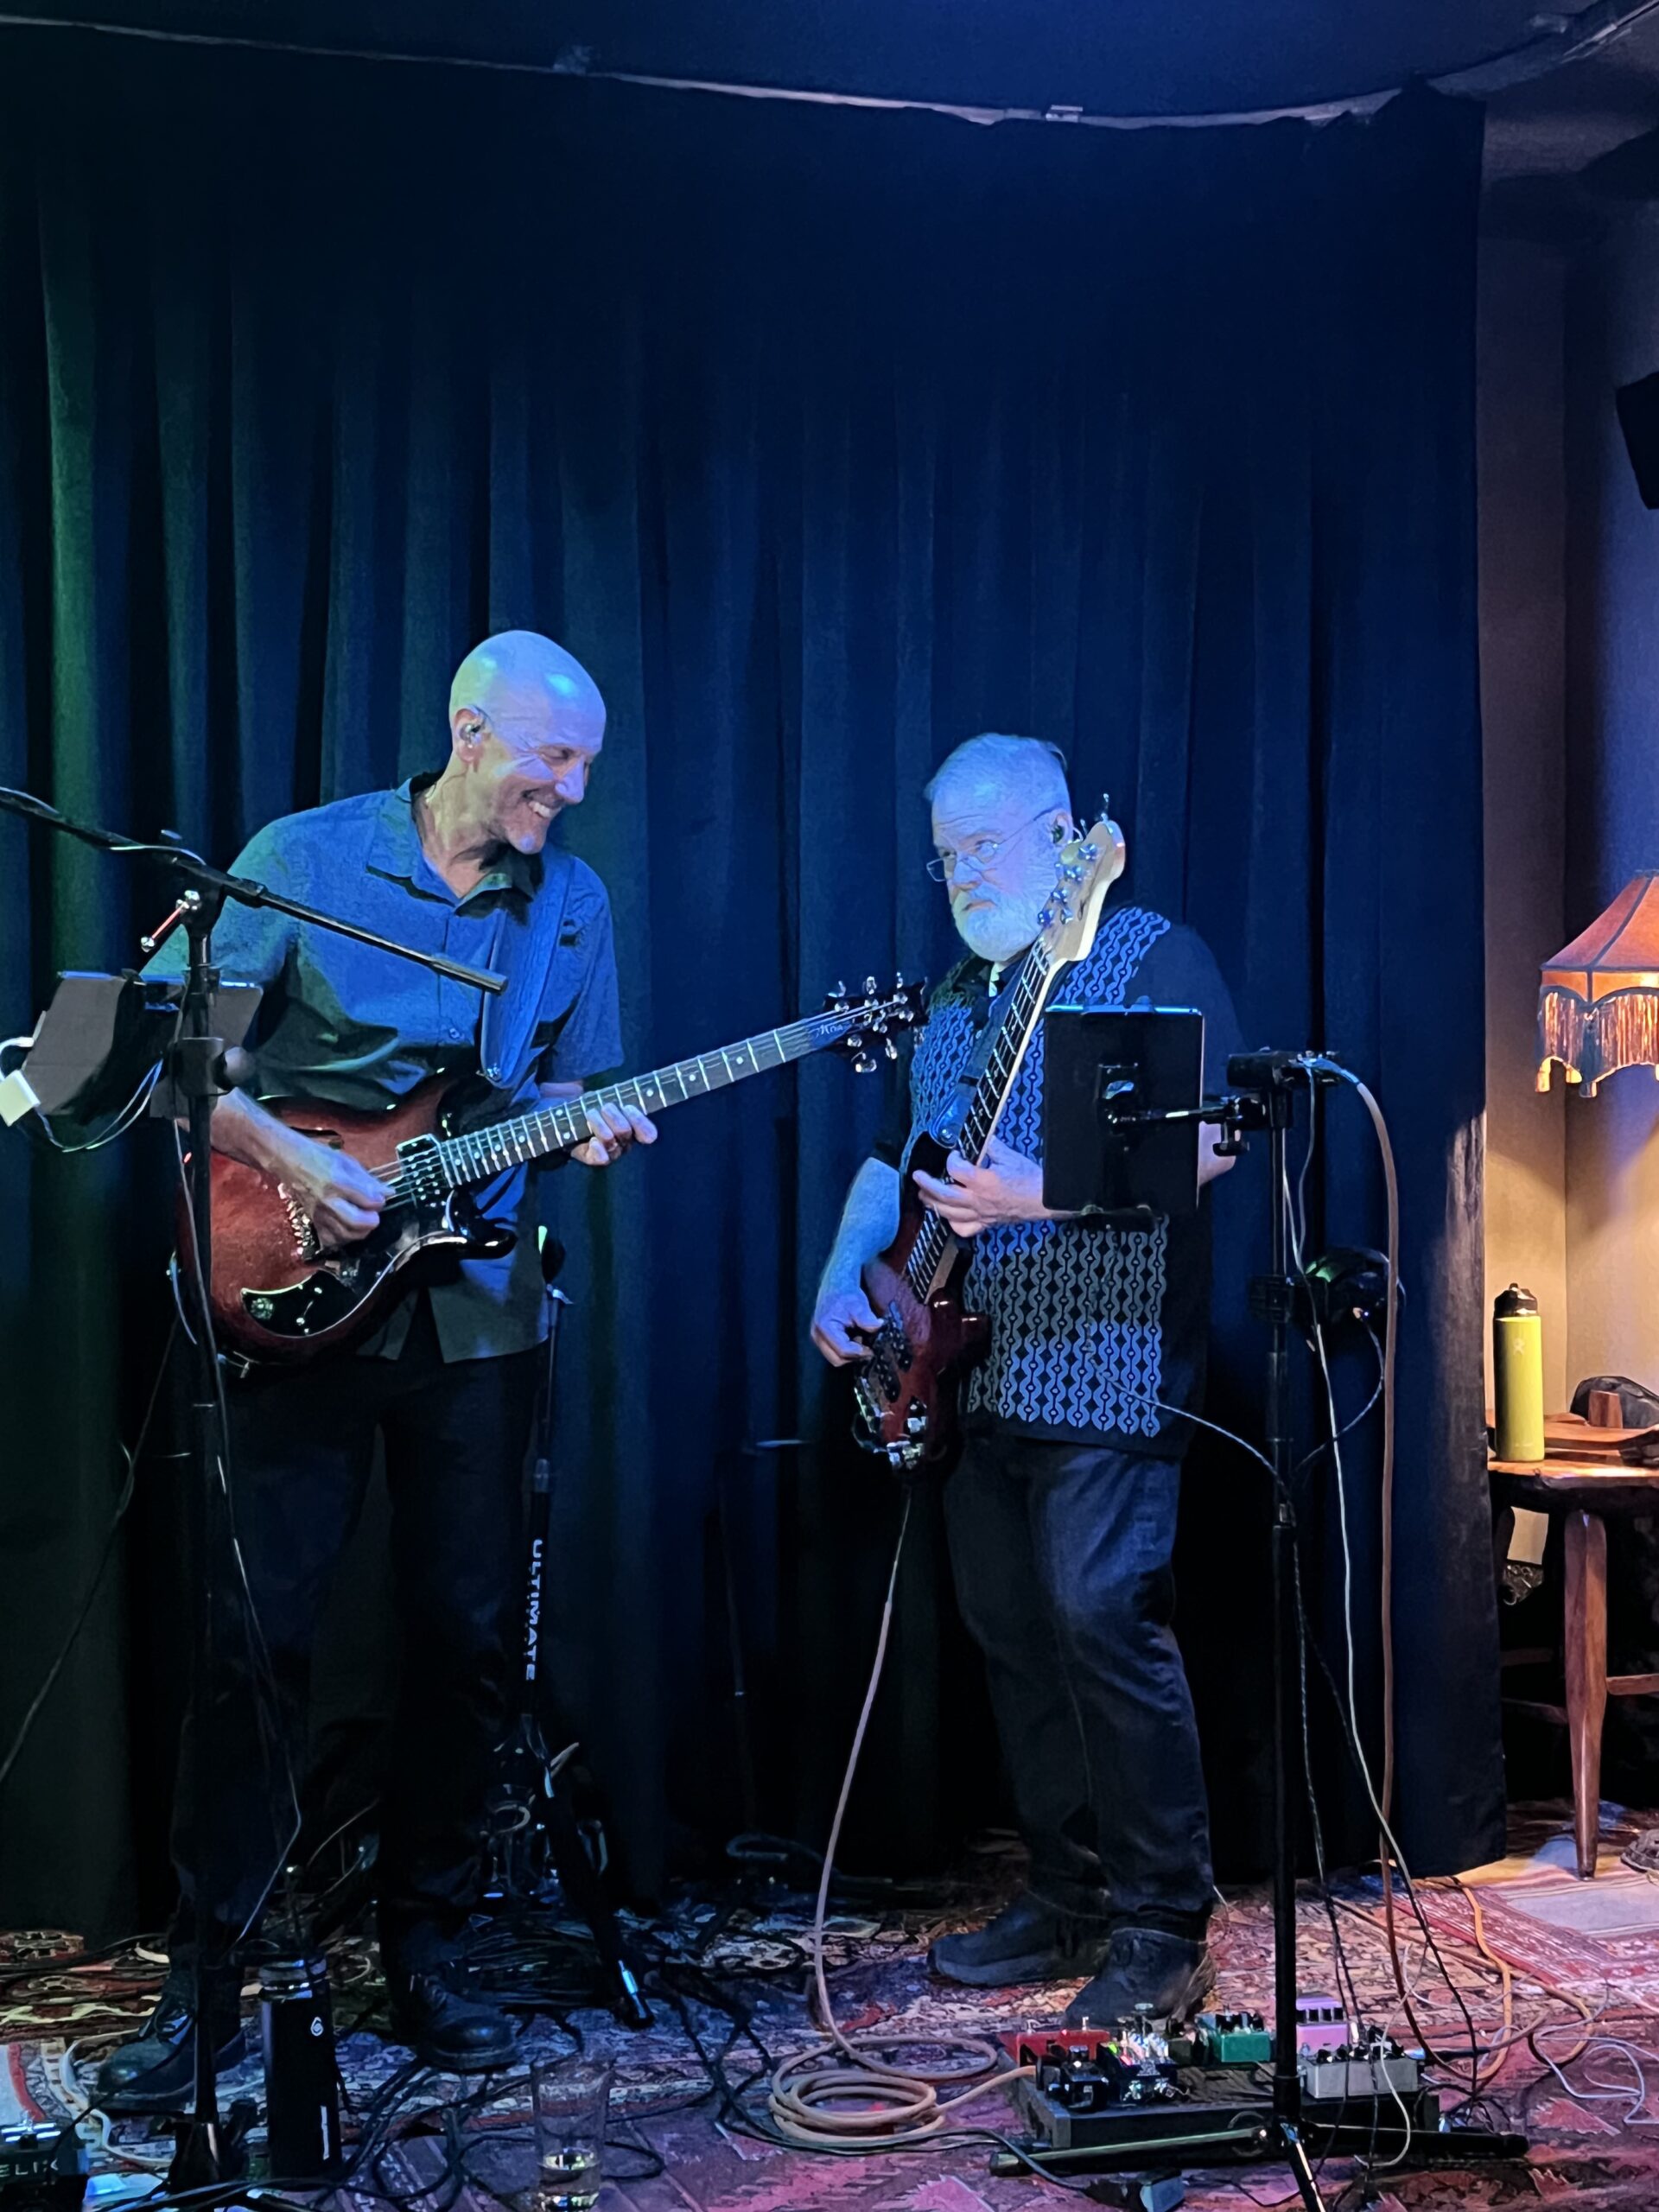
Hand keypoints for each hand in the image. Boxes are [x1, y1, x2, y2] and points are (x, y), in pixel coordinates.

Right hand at [275, 1133, 389, 1250]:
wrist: (289, 1161)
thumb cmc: (319, 1157)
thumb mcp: (346, 1161)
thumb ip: (368, 1179)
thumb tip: (388, 1193)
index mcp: (338, 1182)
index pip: (368, 1200)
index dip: (379, 1201)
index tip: (380, 1198)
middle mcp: (328, 1201)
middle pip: (356, 1222)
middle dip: (372, 1220)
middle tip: (374, 1213)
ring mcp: (319, 1214)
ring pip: (345, 1235)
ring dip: (361, 1231)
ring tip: (363, 1220)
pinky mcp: (313, 1221)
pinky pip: (330, 1239)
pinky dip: (343, 1238)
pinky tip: (348, 1228)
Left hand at [570, 1098, 657, 1169]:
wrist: (562, 1112)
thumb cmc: (589, 1101)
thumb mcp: (606, 1094)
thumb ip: (622, 1094)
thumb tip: (637, 1094)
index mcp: (633, 1127)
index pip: (648, 1133)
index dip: (640, 1122)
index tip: (627, 1107)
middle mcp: (623, 1142)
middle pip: (625, 1132)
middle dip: (613, 1115)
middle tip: (604, 1106)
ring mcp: (609, 1152)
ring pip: (610, 1140)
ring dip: (598, 1123)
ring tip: (590, 1113)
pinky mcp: (591, 1157)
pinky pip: (601, 1159)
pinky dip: (598, 1149)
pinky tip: (593, 1141)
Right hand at [812, 1281, 880, 1366]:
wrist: (836, 1285)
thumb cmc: (846, 1294)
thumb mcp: (858, 1304)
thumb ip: (867, 1318)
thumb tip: (879, 1326)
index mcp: (824, 1327)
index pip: (843, 1350)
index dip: (859, 1352)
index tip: (872, 1349)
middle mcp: (817, 1335)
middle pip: (837, 1359)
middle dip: (854, 1356)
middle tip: (868, 1348)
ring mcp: (818, 1338)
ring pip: (835, 1358)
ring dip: (850, 1354)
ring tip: (860, 1339)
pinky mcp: (822, 1339)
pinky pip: (834, 1352)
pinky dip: (846, 1350)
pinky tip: (854, 1338)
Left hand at [911, 1136, 1064, 1237]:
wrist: (1045, 1199)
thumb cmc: (1030, 1179)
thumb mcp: (1009, 1156)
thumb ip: (990, 1146)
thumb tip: (980, 1139)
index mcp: (983, 1181)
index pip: (955, 1169)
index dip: (951, 1159)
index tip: (954, 1155)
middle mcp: (978, 1200)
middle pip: (943, 1194)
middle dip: (926, 1184)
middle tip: (918, 1176)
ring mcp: (980, 1214)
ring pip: (948, 1213)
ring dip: (932, 1203)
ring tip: (923, 1195)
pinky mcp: (986, 1223)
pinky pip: (963, 1228)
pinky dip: (951, 1222)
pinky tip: (947, 1215)